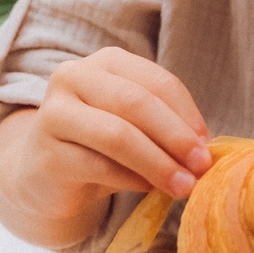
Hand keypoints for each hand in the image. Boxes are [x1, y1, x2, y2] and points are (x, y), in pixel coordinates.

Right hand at [0, 48, 212, 239]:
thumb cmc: (100, 146)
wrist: (45, 176)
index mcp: (105, 62)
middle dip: (175, 137)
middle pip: (136, 103)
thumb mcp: (134, 126)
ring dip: (158, 163)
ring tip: (184, 186)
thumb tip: (206, 149)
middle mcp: (73, 77)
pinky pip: (98, 166)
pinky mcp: (46, 153)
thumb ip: (164, 126)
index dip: (187, 113)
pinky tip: (149, 190)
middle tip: (202, 167)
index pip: (156, 82)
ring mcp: (53, 113)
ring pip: (117, 135)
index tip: (209, 144)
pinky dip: (131, 180)